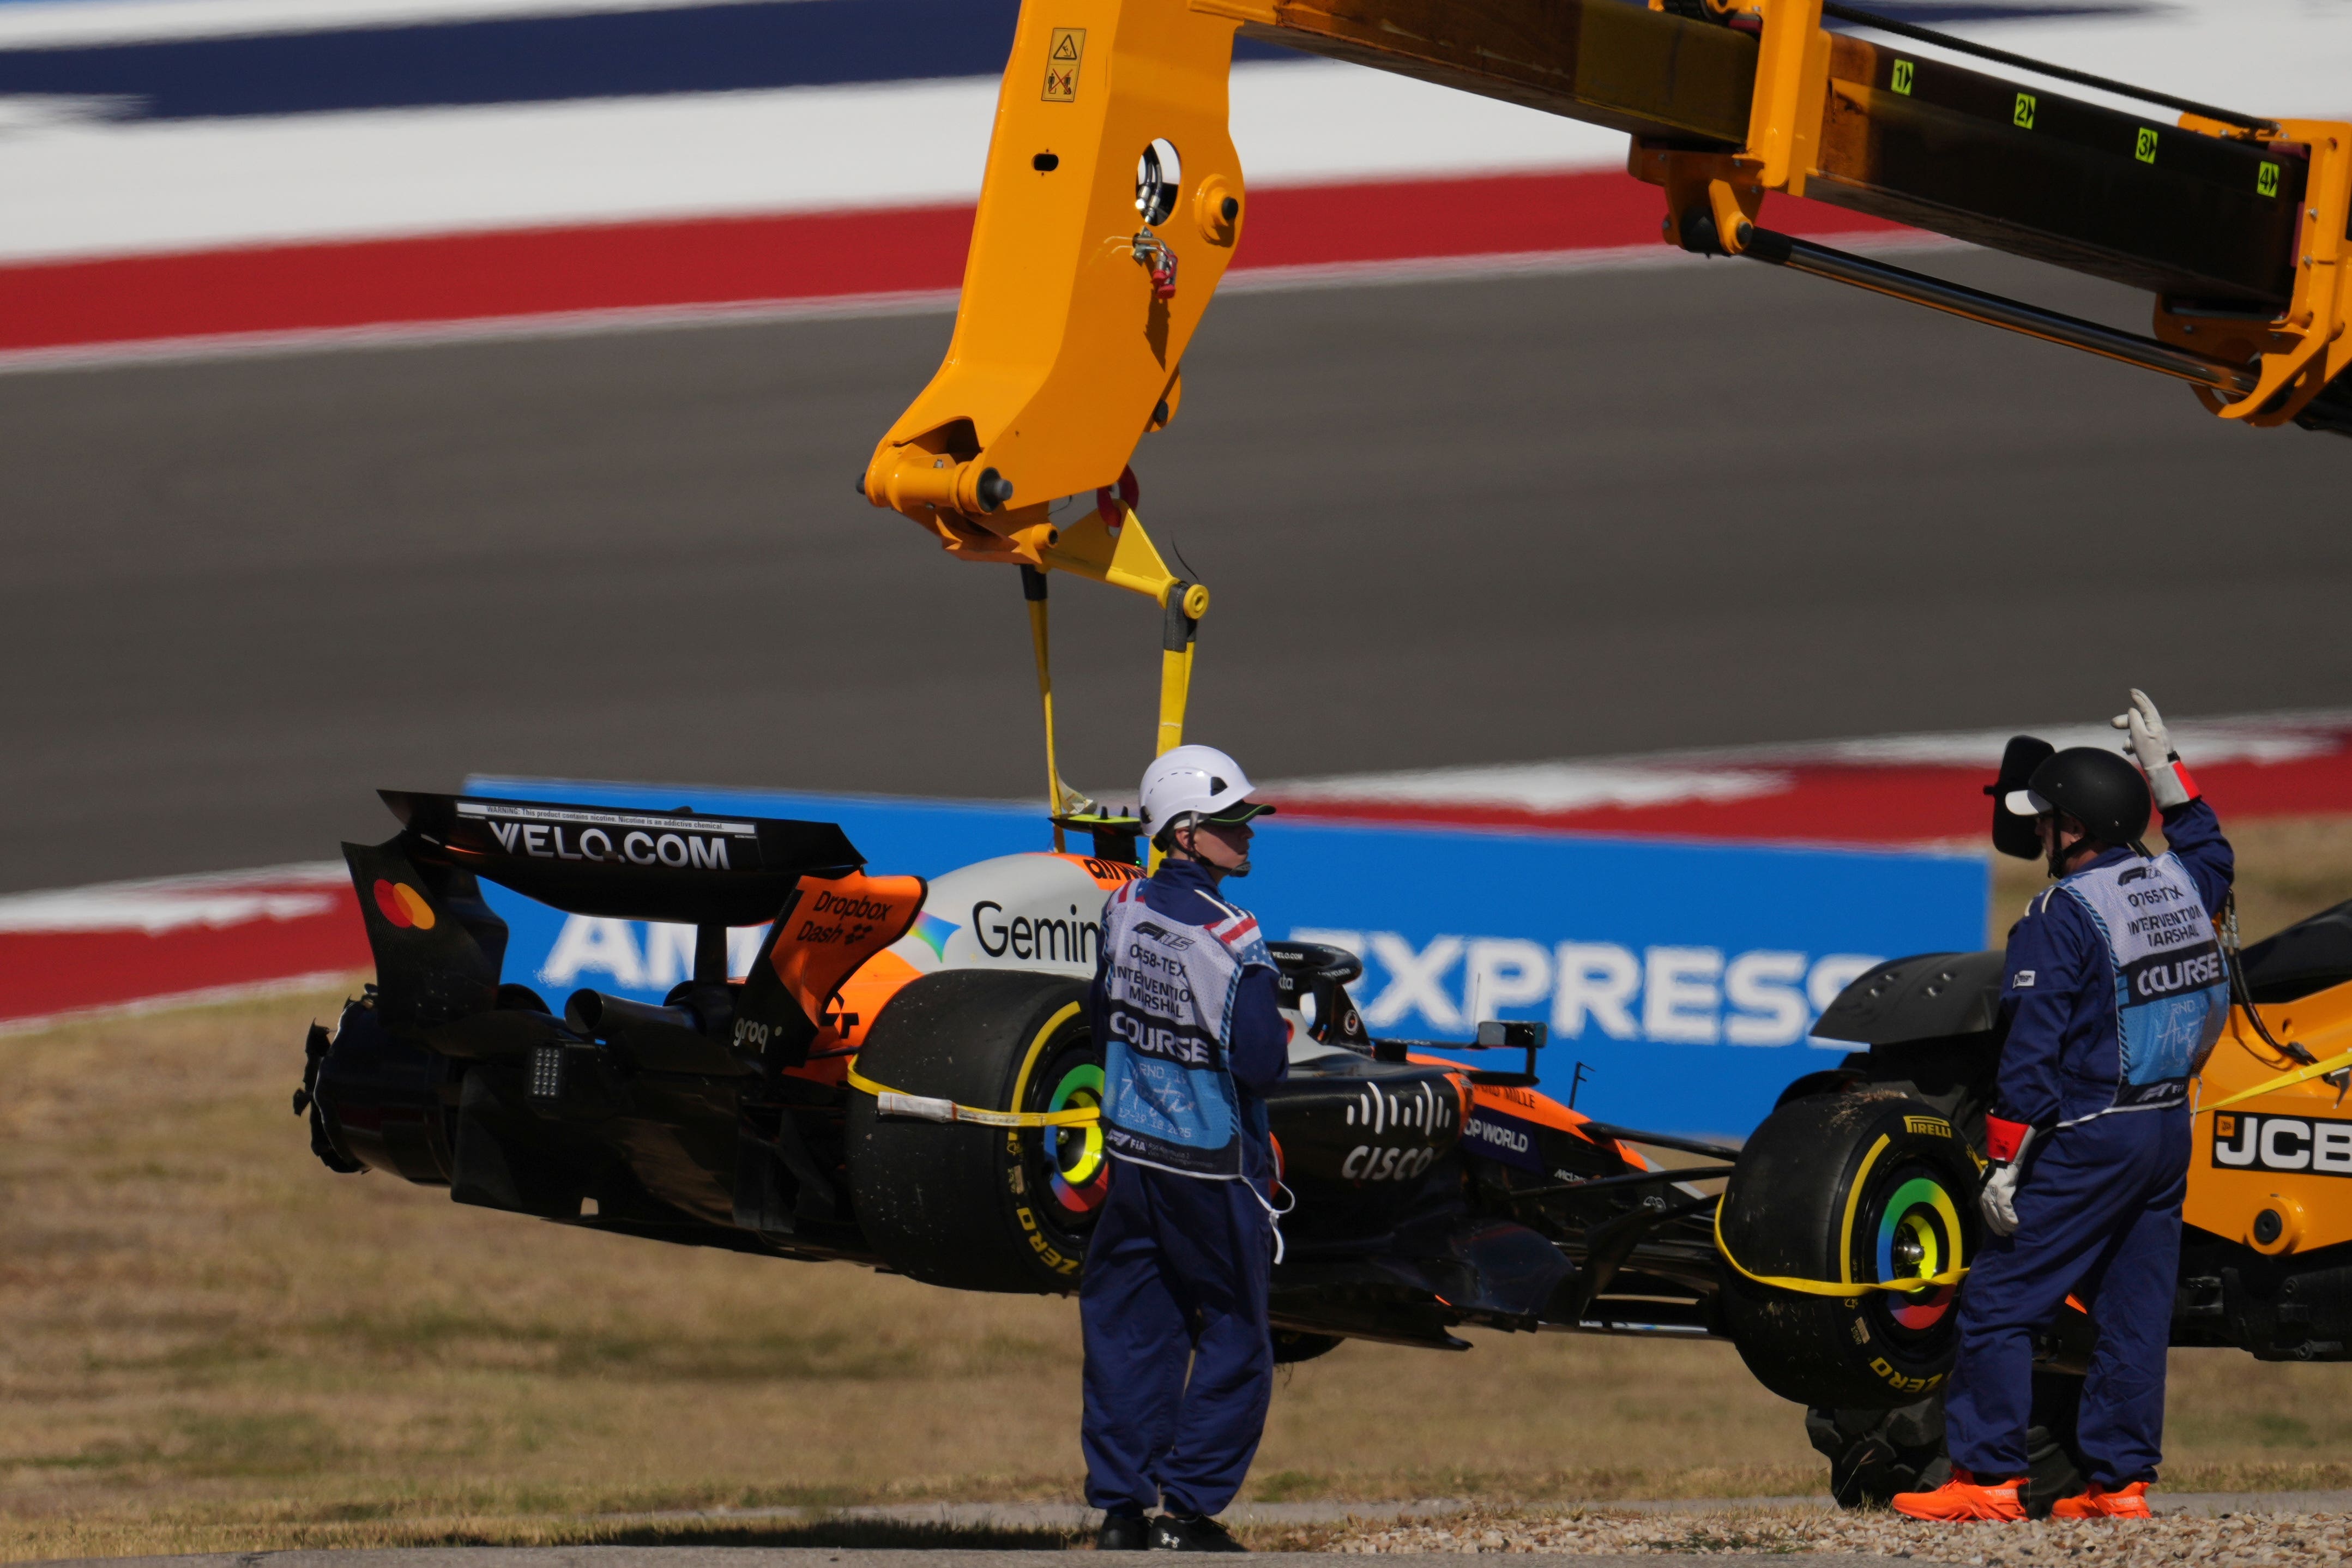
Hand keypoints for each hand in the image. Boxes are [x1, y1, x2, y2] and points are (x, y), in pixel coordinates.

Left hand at [1980, 1161, 2023, 1236]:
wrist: (2004, 1159)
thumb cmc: (2000, 1172)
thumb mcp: (1992, 1186)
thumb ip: (1992, 1196)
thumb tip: (1998, 1210)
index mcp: (1981, 1195)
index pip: (1986, 1214)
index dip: (1993, 1224)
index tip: (2000, 1232)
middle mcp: (1984, 1195)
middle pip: (1991, 1216)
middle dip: (1999, 1227)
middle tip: (2006, 1234)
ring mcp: (1991, 1194)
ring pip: (1998, 1214)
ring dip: (2006, 1225)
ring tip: (2012, 1230)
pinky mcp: (2000, 1191)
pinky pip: (2005, 1209)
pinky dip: (2010, 1217)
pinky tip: (2015, 1223)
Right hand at [2112, 688, 2193, 808]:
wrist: (2162, 771)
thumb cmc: (2151, 753)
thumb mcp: (2139, 735)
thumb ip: (2134, 720)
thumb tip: (2132, 710)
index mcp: (2155, 723)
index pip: (2146, 706)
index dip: (2139, 698)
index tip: (2132, 691)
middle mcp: (2156, 728)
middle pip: (2138, 719)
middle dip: (2126, 722)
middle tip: (2113, 724)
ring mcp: (2155, 736)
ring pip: (2137, 731)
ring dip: (2128, 738)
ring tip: (2127, 748)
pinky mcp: (2153, 745)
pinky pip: (2139, 740)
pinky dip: (2133, 744)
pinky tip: (2130, 751)